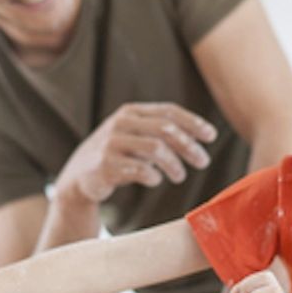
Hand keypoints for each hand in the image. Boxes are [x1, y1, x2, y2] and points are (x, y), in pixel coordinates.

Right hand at [54, 102, 216, 204]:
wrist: (80, 175)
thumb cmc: (118, 155)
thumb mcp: (136, 136)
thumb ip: (161, 133)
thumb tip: (201, 137)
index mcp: (131, 112)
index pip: (169, 111)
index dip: (193, 123)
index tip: (211, 136)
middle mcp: (121, 123)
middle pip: (165, 129)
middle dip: (188, 146)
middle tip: (203, 162)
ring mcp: (111, 143)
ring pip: (155, 149)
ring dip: (174, 164)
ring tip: (180, 176)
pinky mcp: (105, 165)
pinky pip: (139, 170)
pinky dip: (153, 176)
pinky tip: (155, 180)